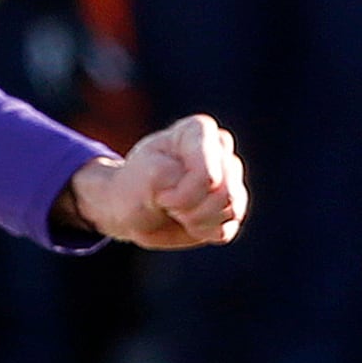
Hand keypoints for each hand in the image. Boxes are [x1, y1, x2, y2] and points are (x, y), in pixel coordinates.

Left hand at [63, 114, 245, 249]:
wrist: (130, 208)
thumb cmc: (137, 185)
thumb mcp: (147, 176)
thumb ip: (179, 176)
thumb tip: (214, 189)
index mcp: (199, 131)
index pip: (208, 174)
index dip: (182, 195)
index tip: (160, 192)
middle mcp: (221, 149)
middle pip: (224, 192)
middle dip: (190, 208)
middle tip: (166, 203)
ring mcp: (230, 177)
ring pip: (231, 208)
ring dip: (197, 220)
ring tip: (176, 211)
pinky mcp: (231, 206)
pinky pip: (228, 228)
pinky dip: (203, 232)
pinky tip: (188, 222)